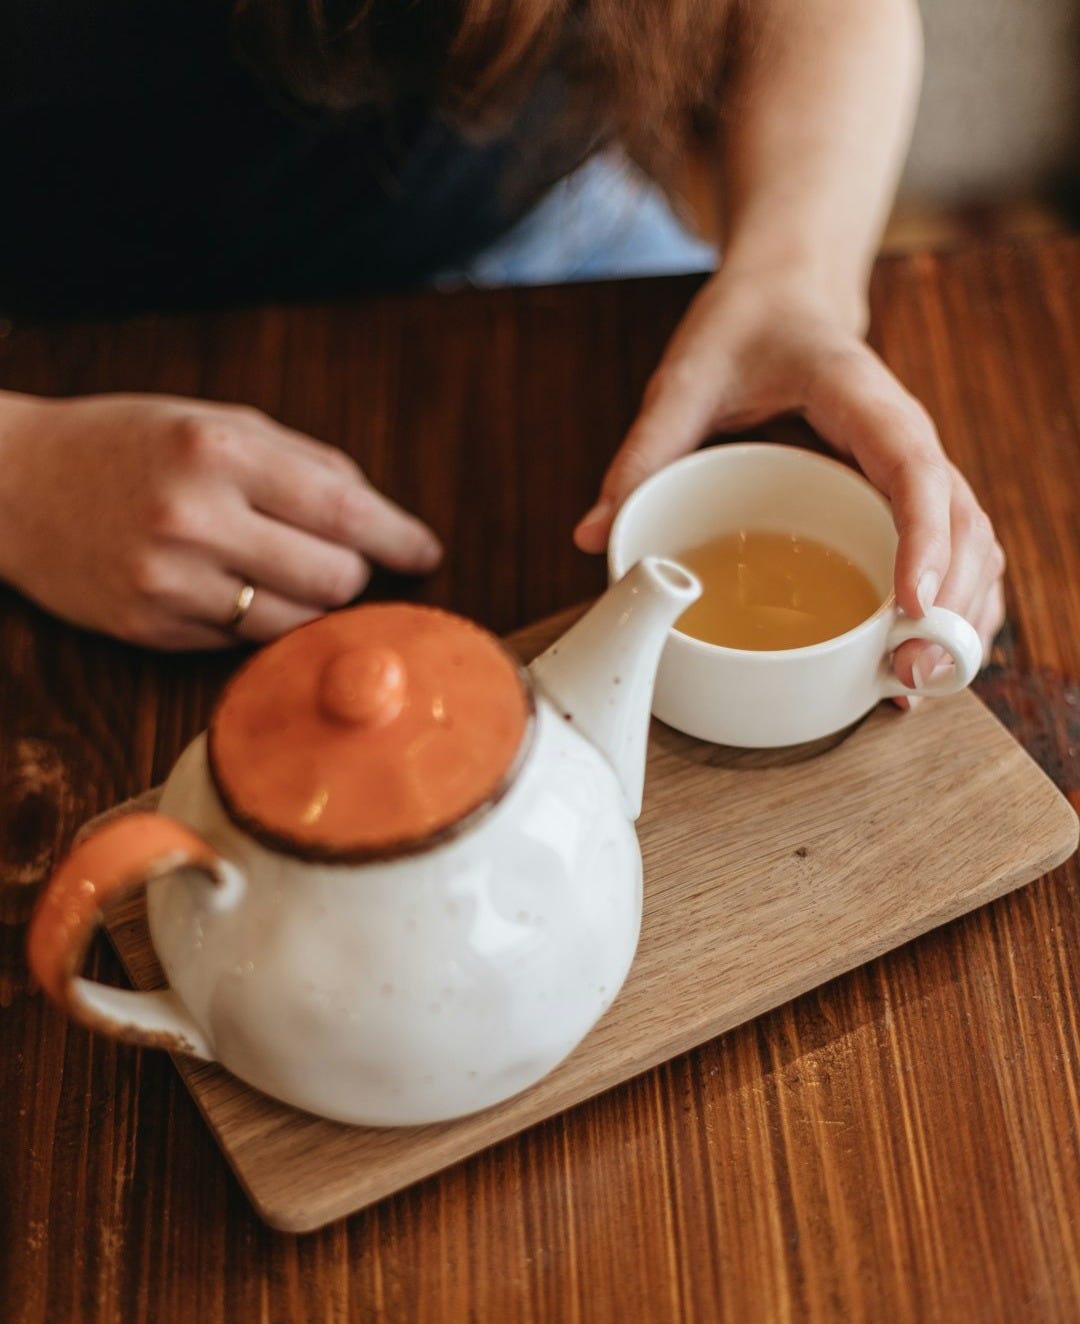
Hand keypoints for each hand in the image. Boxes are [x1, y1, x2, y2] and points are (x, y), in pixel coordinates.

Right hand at [0, 392, 441, 647]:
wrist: (13, 483)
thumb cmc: (127, 444)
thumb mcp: (213, 422)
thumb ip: (303, 460)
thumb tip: (380, 514)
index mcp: (216, 452)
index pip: (343, 508)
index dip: (398, 536)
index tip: (427, 551)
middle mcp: (193, 517)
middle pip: (333, 578)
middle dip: (351, 572)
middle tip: (335, 556)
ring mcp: (167, 580)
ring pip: (295, 621)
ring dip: (309, 602)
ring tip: (278, 570)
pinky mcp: (150, 628)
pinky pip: (242, 642)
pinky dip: (256, 621)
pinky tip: (227, 586)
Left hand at [573, 268, 1004, 698]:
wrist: (784, 299)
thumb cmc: (745, 329)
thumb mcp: (686, 378)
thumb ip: (644, 452)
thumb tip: (594, 536)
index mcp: (863, 399)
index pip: (914, 467)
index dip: (925, 538)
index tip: (913, 603)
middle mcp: (907, 438)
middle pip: (965, 523)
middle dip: (952, 603)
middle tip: (904, 672)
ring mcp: (916, 470)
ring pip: (975, 545)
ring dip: (962, 615)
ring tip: (913, 682)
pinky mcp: (907, 498)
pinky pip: (954, 553)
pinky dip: (953, 606)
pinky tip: (919, 657)